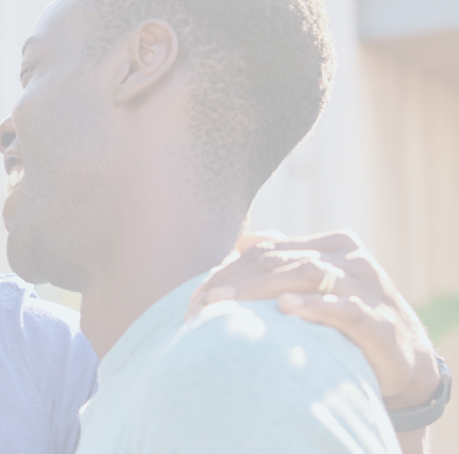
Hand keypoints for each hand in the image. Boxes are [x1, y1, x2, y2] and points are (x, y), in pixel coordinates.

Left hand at [187, 230, 441, 410]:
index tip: (196, 298)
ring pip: (307, 275)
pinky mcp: (380, 321)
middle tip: (200, 305)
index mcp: (333, 244)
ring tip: (226, 304)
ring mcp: (368, 287)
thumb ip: (284, 263)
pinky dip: (314, 307)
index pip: (268, 250)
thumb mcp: (319, 287)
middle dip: (235, 282)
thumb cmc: (349, 320)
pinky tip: (285, 308)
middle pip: (280, 261)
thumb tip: (242, 242)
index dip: (228, 271)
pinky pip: (344, 309)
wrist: (405, 359)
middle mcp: (351, 258)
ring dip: (260, 289)